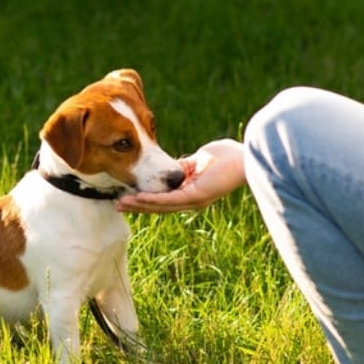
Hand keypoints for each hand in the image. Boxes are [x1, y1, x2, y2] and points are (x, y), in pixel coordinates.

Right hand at [118, 139, 245, 212]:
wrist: (245, 158)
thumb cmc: (228, 157)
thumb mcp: (198, 159)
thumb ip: (183, 165)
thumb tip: (169, 167)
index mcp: (189, 191)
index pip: (162, 197)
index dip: (144, 197)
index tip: (127, 194)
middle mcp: (189, 200)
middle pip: (158, 206)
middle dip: (137, 206)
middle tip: (117, 205)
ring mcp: (192, 200)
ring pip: (161, 205)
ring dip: (140, 205)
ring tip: (122, 204)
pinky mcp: (196, 196)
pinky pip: (170, 200)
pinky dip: (153, 200)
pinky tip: (138, 199)